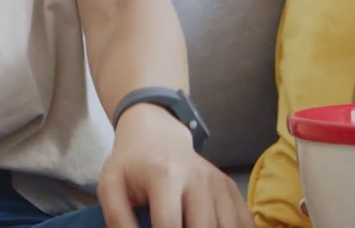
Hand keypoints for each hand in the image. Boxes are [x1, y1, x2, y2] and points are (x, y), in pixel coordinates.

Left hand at [99, 104, 247, 227]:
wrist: (156, 136)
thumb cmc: (131, 166)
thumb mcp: (110, 186)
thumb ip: (117, 219)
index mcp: (165, 175)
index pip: (170, 225)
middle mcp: (199, 178)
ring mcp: (219, 184)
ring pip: (227, 227)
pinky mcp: (231, 189)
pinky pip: (244, 223)